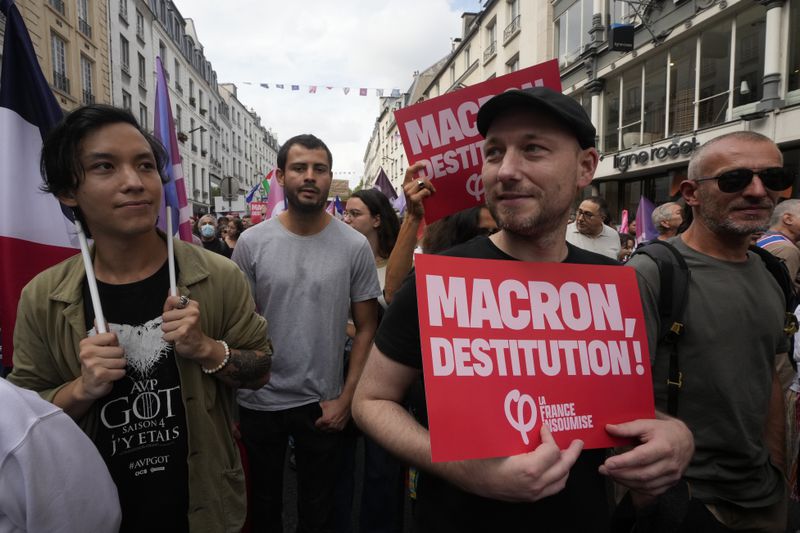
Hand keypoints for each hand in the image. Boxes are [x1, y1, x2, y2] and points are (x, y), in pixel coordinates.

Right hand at [77, 330, 125, 399]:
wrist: (88, 386)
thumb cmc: (95, 364)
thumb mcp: (96, 347)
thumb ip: (101, 333)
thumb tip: (99, 319)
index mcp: (86, 344)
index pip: (112, 336)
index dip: (114, 344)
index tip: (107, 349)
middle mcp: (87, 353)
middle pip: (119, 350)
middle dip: (118, 357)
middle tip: (108, 361)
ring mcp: (92, 365)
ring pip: (121, 361)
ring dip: (119, 366)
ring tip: (109, 368)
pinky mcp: (100, 375)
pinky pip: (121, 371)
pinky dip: (119, 374)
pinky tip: (110, 375)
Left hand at [161, 294, 215, 362]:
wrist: (199, 346)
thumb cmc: (190, 329)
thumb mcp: (185, 313)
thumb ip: (177, 301)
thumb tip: (171, 289)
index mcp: (193, 305)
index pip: (171, 300)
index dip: (168, 308)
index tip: (174, 314)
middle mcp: (192, 313)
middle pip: (165, 315)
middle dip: (168, 323)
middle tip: (178, 326)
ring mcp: (188, 323)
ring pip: (164, 326)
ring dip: (169, 332)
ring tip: (178, 332)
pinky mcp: (182, 333)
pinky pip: (166, 335)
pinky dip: (169, 339)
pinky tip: (178, 338)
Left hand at [315, 395, 350, 431]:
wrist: (345, 403)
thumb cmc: (336, 403)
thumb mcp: (324, 404)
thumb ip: (318, 407)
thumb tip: (315, 408)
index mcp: (325, 420)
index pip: (317, 425)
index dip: (316, 423)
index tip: (317, 422)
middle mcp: (331, 425)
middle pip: (322, 429)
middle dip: (321, 426)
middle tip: (321, 423)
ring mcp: (336, 427)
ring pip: (328, 431)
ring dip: (327, 428)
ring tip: (327, 424)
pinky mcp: (341, 427)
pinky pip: (334, 430)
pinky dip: (333, 428)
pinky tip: (332, 425)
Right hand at [402, 162, 434, 218]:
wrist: (414, 215)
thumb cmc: (417, 203)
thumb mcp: (416, 191)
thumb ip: (418, 183)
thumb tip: (428, 175)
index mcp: (406, 184)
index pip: (409, 171)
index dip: (416, 166)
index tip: (424, 164)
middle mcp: (406, 187)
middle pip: (421, 178)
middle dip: (429, 183)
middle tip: (431, 189)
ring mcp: (409, 193)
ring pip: (423, 183)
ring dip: (429, 188)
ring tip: (430, 194)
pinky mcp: (413, 198)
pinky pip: (425, 191)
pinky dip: (428, 194)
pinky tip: (427, 197)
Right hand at [450, 425, 582, 501]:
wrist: (466, 476)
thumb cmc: (480, 458)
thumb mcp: (500, 441)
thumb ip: (520, 432)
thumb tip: (534, 421)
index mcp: (529, 470)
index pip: (552, 452)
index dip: (550, 437)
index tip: (544, 428)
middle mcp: (534, 485)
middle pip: (563, 467)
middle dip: (571, 453)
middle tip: (576, 442)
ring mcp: (532, 493)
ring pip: (561, 481)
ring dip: (565, 465)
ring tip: (566, 454)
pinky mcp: (527, 497)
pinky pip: (551, 488)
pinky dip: (557, 476)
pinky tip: (553, 466)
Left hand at [599, 416, 693, 497]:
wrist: (684, 440)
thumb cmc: (663, 431)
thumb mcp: (647, 424)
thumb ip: (627, 427)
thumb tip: (609, 428)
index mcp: (664, 447)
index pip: (642, 457)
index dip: (623, 462)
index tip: (607, 463)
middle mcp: (670, 464)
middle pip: (642, 474)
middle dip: (620, 474)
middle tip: (603, 469)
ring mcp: (672, 476)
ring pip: (646, 485)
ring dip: (625, 481)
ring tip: (610, 474)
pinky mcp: (670, 483)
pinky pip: (651, 491)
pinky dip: (635, 488)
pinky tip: (623, 480)